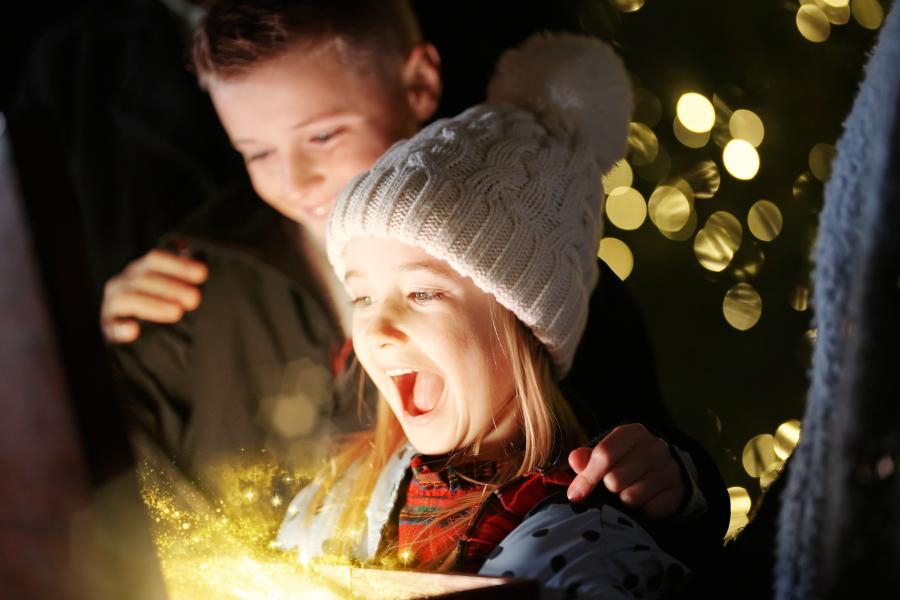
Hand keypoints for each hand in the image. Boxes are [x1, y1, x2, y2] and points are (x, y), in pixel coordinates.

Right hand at [100, 248, 207, 342]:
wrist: (132, 335)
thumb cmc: (159, 306)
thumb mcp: (170, 290)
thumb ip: (182, 278)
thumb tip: (199, 264)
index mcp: (139, 269)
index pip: (156, 259)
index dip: (179, 265)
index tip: (202, 274)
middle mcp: (123, 283)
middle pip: (144, 278)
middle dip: (171, 287)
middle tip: (195, 299)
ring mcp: (112, 305)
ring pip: (128, 298)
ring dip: (153, 304)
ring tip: (176, 313)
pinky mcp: (108, 328)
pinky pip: (112, 327)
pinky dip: (121, 328)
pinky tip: (134, 331)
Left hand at [567, 423, 685, 518]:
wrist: (665, 469)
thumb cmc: (627, 461)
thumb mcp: (607, 454)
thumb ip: (587, 458)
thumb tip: (575, 461)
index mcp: (632, 433)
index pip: (604, 455)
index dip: (586, 478)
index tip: (575, 495)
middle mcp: (654, 447)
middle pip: (615, 480)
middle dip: (609, 489)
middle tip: (614, 487)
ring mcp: (669, 468)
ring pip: (631, 498)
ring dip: (624, 501)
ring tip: (630, 492)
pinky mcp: (679, 490)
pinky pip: (649, 510)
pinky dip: (642, 511)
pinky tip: (645, 500)